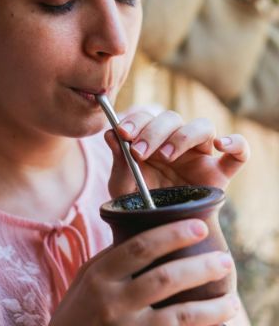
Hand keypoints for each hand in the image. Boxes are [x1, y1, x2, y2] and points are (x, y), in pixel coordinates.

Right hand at [49, 219, 239, 324]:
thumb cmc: (77, 309)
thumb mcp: (87, 277)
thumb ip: (114, 259)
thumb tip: (148, 238)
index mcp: (100, 274)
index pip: (140, 247)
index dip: (172, 234)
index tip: (198, 226)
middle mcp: (113, 301)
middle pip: (165, 278)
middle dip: (200, 267)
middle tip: (225, 260)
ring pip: (178, 315)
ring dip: (210, 307)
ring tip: (232, 299)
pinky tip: (215, 324)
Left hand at [105, 109, 249, 196]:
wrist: (157, 232)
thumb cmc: (138, 204)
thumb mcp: (122, 186)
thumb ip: (118, 162)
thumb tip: (110, 134)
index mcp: (151, 140)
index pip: (147, 117)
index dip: (136, 120)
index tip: (122, 133)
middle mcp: (175, 143)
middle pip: (172, 118)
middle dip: (153, 131)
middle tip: (138, 152)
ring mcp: (199, 156)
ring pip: (203, 126)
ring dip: (182, 136)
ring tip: (166, 156)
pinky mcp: (219, 173)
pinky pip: (239, 154)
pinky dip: (236, 144)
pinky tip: (221, 145)